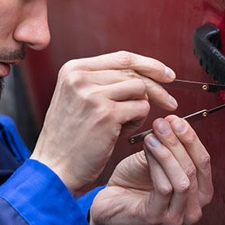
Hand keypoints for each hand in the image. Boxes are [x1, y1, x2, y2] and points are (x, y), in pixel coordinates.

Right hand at [30, 51, 177, 192]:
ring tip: (127, 121)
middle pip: (134, 72)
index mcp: (74, 69)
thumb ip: (103, 81)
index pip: (122, 57)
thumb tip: (143, 74)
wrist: (54, 167)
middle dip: (157, 87)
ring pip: (140, 89)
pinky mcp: (106, 114)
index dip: (149, 64)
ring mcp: (93, 94)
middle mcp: (81, 77)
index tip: (166, 73)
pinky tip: (123, 131)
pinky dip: (138, 120)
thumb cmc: (70, 136)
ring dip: (141, 106)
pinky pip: (141, 108)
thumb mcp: (77, 97)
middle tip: (170, 101)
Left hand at [89, 115, 212, 224]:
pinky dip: (157, 164)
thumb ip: (170, 144)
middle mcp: (193, 208)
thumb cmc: (134, 179)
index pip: (204, 161)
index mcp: (199, 192)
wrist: (110, 198)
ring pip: (182, 180)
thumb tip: (175, 121)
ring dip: (167, 152)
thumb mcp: (157, 156)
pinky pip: (164, 189)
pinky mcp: (156, 219)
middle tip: (162, 123)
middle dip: (178, 142)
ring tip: (152, 135)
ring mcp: (176, 217)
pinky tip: (148, 148)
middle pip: (194, 169)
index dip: (191, 138)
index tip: (176, 120)